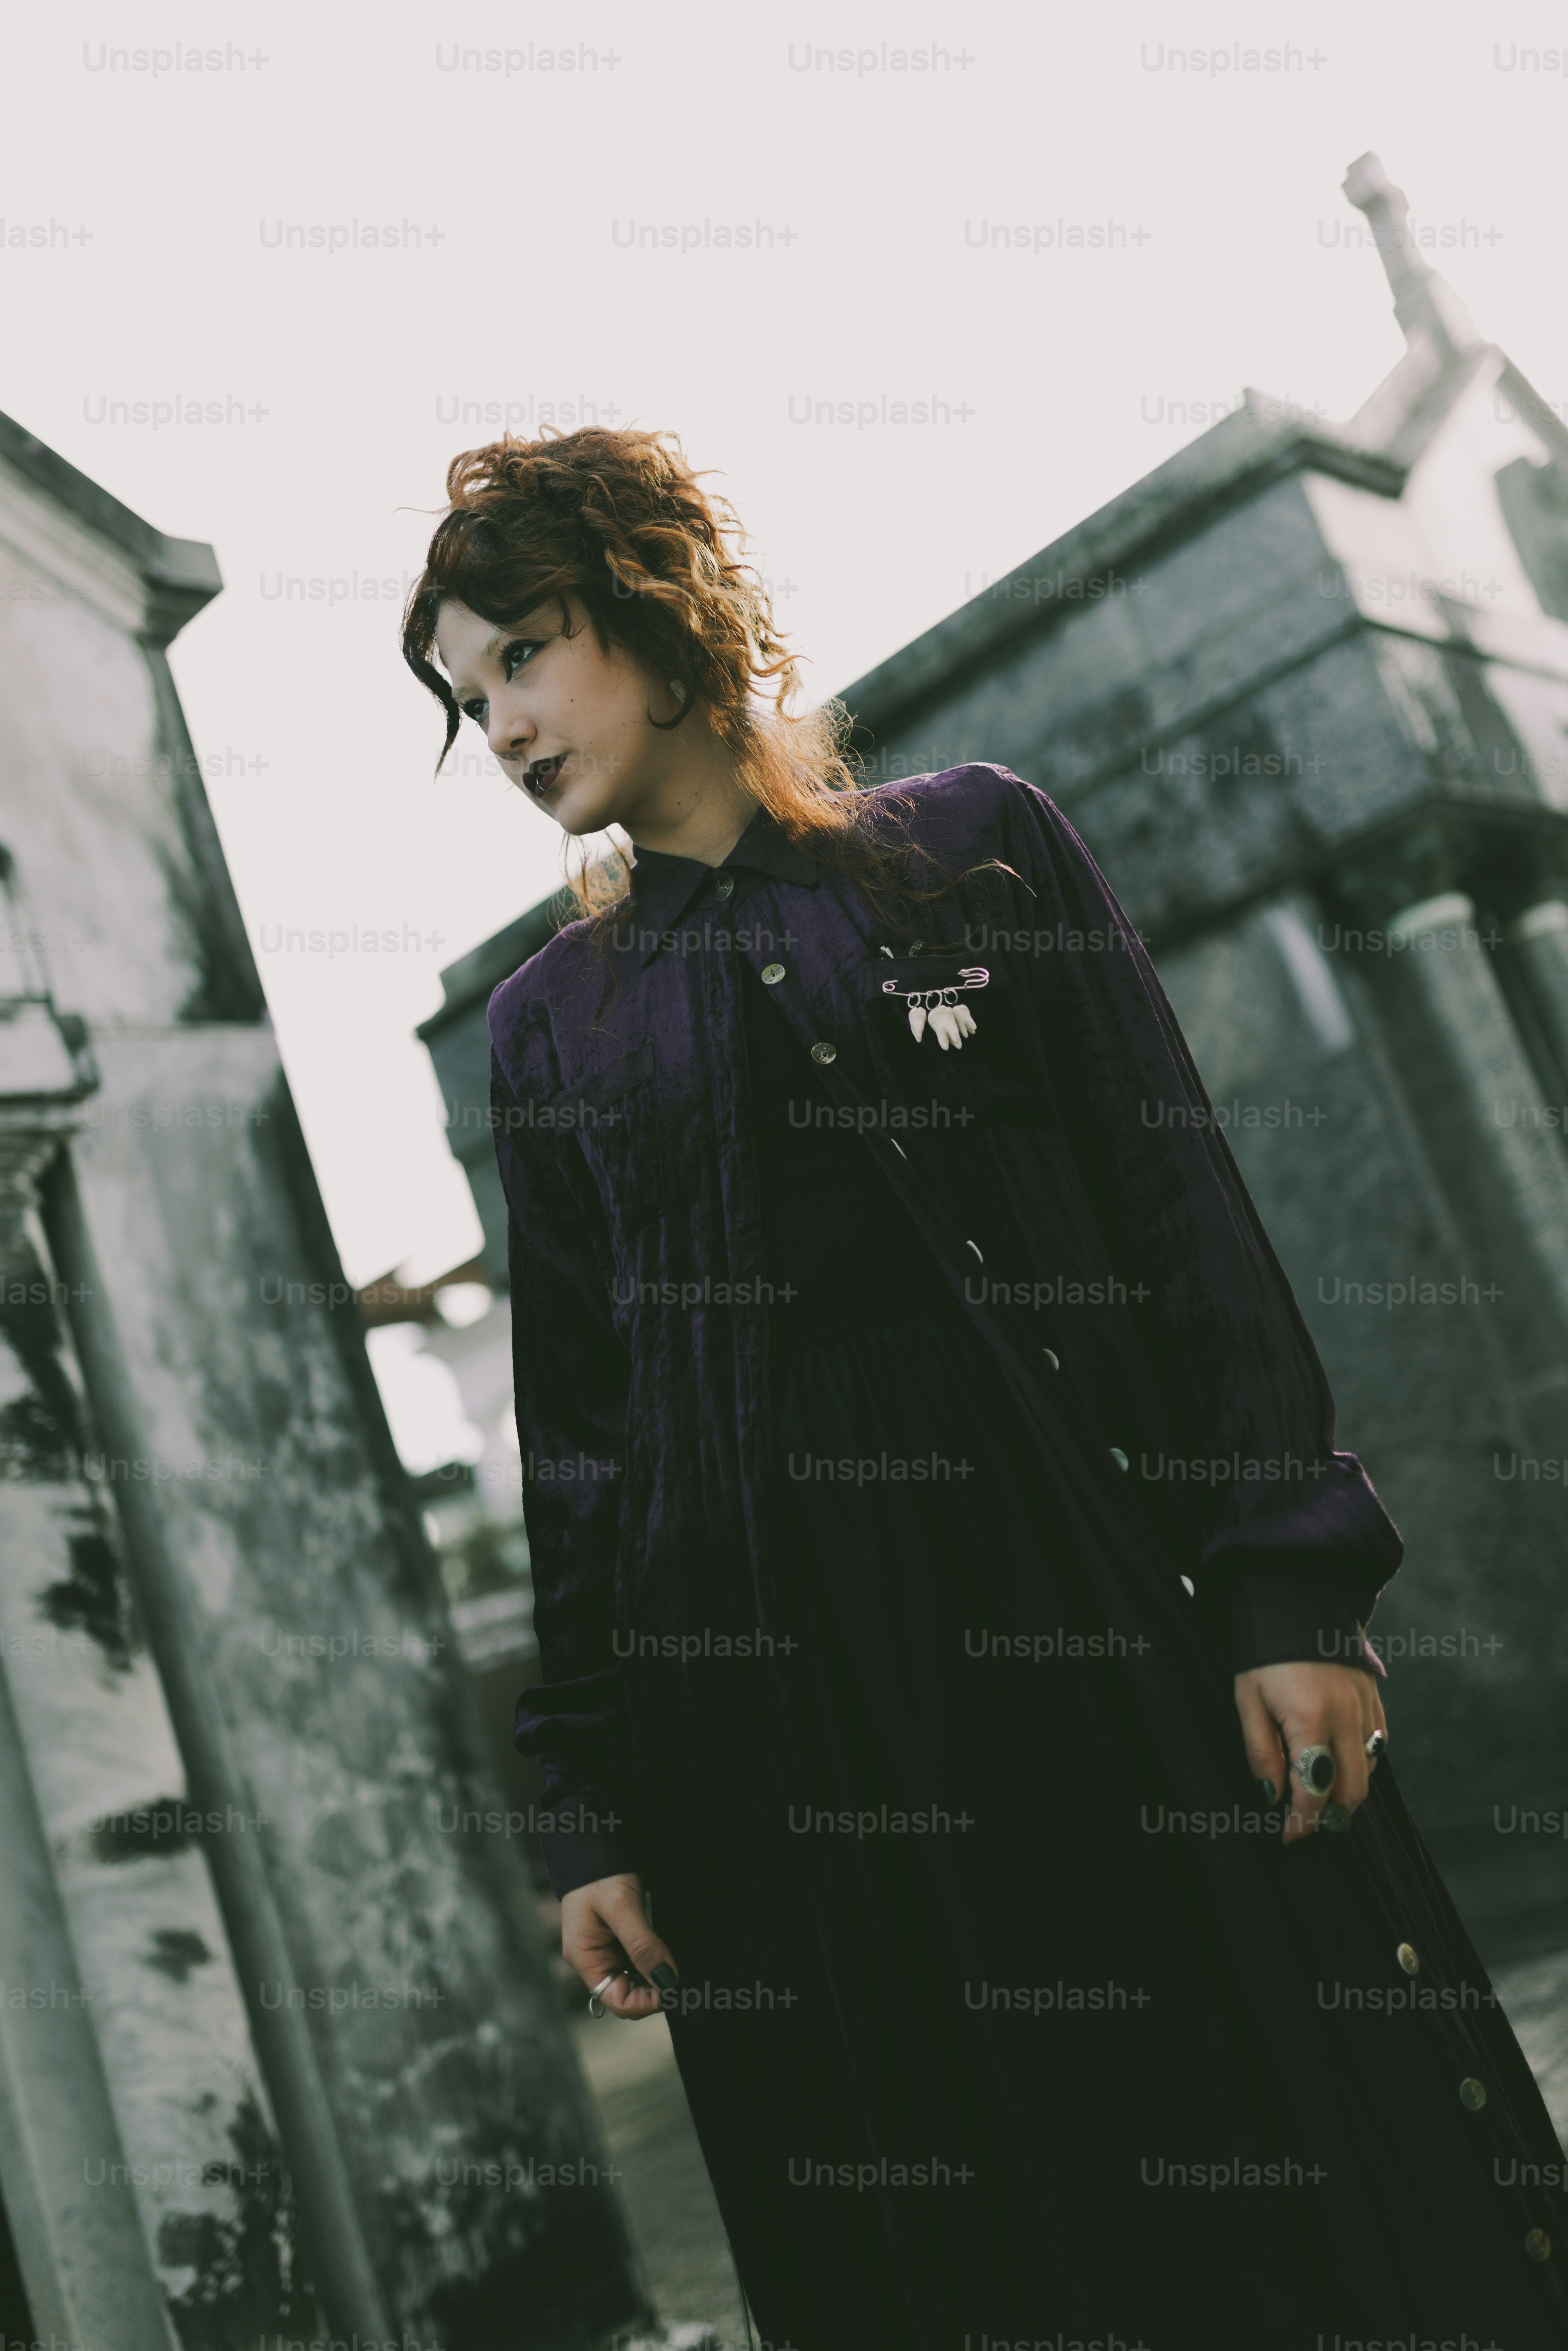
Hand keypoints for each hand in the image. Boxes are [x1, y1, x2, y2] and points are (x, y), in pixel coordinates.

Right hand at [561, 1872, 678, 2019]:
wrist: (596, 1842)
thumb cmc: (601, 1872)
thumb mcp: (621, 1907)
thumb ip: (642, 1945)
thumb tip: (667, 1980)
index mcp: (584, 1958)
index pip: (616, 2000)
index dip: (645, 2002)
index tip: (672, 1988)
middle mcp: (594, 1960)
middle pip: (627, 1994)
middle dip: (653, 1991)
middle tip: (681, 1977)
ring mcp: (607, 1950)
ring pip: (636, 1979)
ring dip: (656, 1977)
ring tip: (678, 1965)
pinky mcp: (620, 1939)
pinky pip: (639, 1961)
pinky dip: (655, 1961)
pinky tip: (668, 1953)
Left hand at [1234, 1661, 1387, 1844]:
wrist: (1300, 1597)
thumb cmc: (1264, 1651)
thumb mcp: (1247, 1698)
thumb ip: (1261, 1751)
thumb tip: (1273, 1797)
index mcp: (1311, 1720)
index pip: (1314, 1791)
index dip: (1302, 1822)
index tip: (1290, 1837)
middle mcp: (1347, 1718)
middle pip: (1351, 1791)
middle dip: (1330, 1815)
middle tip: (1306, 1820)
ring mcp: (1366, 1708)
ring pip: (1367, 1771)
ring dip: (1346, 1790)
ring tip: (1319, 1792)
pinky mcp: (1375, 1697)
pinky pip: (1376, 1745)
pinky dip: (1360, 1762)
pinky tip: (1338, 1760)